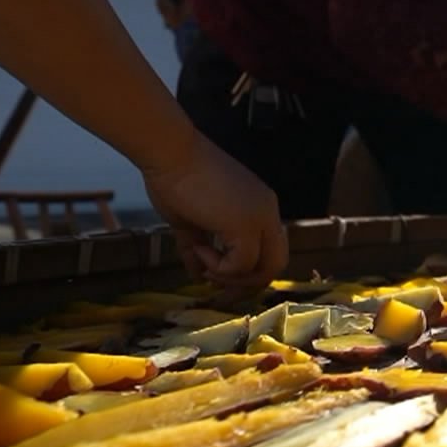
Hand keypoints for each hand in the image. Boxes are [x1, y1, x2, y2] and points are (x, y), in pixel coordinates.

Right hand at [141, 126, 287, 297]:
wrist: (169, 153)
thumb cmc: (175, 179)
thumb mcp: (190, 222)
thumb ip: (199, 247)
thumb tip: (197, 275)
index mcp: (259, 207)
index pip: (270, 249)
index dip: (248, 272)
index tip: (220, 282)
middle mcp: (268, 212)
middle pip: (277, 263)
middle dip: (248, 285)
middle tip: (219, 292)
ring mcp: (261, 218)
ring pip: (265, 268)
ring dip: (229, 276)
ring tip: (203, 264)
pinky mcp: (247, 225)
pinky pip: (242, 265)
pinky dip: (219, 267)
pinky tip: (200, 250)